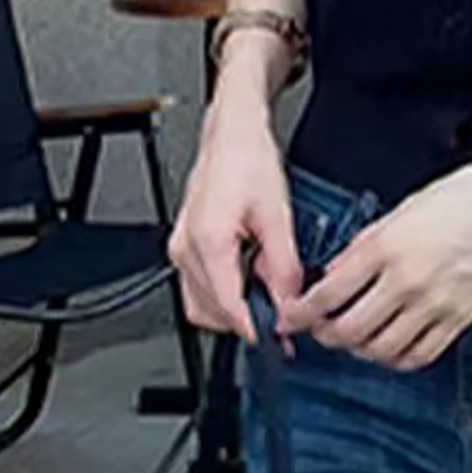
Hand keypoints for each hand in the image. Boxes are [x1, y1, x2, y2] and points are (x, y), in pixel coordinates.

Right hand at [167, 72, 299, 351]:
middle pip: (212, 311)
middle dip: (248, 319)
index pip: (228, 306)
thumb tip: (291, 300)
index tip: (279, 339)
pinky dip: (225, 290)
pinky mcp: (184, 244)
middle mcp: (185, 249)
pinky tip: (251, 276)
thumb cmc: (248, 159)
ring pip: (202, 303)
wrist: (231, 133)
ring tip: (269, 292)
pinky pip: (200, 285)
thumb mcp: (277, 213)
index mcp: (207, 242)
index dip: (256, 329)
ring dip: (235, 306)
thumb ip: (284, 264)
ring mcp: (180, 247)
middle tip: (282, 317)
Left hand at [277, 160, 471, 371]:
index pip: (329, 294)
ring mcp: (435, 304)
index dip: (301, 312)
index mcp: (390, 246)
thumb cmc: (469, 194)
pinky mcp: (458, 318)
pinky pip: (418, 355)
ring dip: (357, 348)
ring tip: (352, 336)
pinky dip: (395, 358)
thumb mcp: (405, 207)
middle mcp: (409, 280)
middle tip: (317, 328)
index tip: (291, 316)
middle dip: (324, 334)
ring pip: (379, 349)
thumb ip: (367, 242)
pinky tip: (388, 346)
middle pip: (348, 330)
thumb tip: (337, 271)